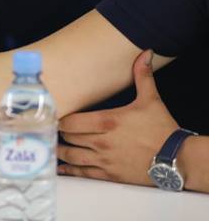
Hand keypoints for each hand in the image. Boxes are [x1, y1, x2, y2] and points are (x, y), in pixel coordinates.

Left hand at [58, 50, 177, 185]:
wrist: (177, 158)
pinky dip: (70, 171)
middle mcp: (102, 141)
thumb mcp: (151, 100)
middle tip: (50, 129)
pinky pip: (84, 173)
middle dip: (59, 133)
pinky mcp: (110, 174)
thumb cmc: (161, 129)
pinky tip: (60, 168)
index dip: (60, 119)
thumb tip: (145, 53)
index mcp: (107, 121)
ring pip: (73, 156)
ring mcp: (105, 160)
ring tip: (51, 146)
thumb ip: (143, 76)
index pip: (71, 121)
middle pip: (69, 137)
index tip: (55, 116)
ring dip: (60, 151)